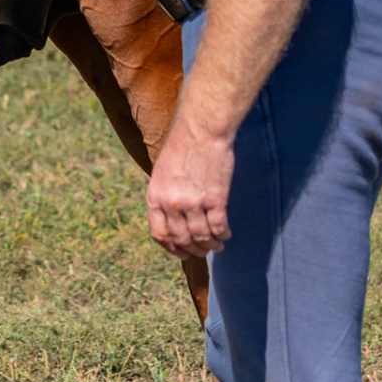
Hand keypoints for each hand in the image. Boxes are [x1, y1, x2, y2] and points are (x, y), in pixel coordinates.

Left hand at [146, 116, 233, 259]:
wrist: (201, 129)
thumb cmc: (182, 147)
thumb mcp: (161, 173)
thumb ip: (164, 197)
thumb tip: (170, 220)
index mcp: (155, 197)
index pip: (160, 234)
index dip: (172, 248)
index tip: (182, 252)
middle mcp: (172, 204)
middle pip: (182, 239)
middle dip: (194, 249)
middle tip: (203, 250)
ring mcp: (194, 203)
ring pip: (202, 237)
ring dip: (211, 245)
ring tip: (217, 244)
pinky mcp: (216, 199)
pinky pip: (219, 228)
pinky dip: (223, 235)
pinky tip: (226, 235)